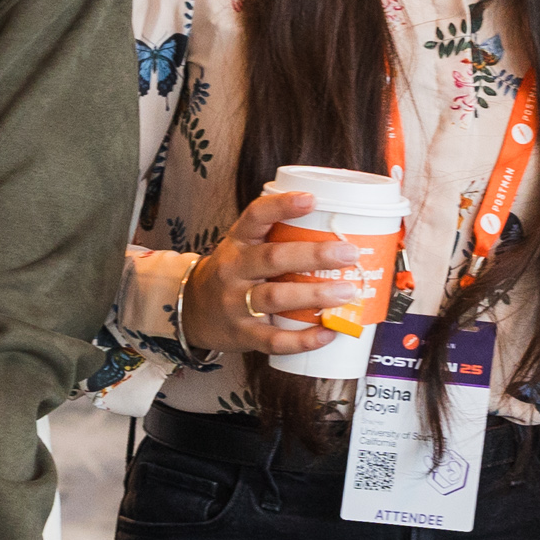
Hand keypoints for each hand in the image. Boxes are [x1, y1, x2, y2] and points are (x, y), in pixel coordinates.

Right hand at [180, 187, 352, 357]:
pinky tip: (327, 333)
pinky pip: (274, 339)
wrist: (190, 310)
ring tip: (347, 292)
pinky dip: (302, 339)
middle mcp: (234, 270)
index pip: (255, 216)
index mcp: (237, 242)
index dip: (282, 207)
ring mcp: (236, 304)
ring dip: (313, 294)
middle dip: (313, 255)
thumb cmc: (231, 275)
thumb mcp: (242, 248)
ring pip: (275, 297)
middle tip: (349, 253)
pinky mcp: (243, 335)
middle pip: (272, 258)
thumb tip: (337, 229)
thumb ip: (277, 238)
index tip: (312, 200)